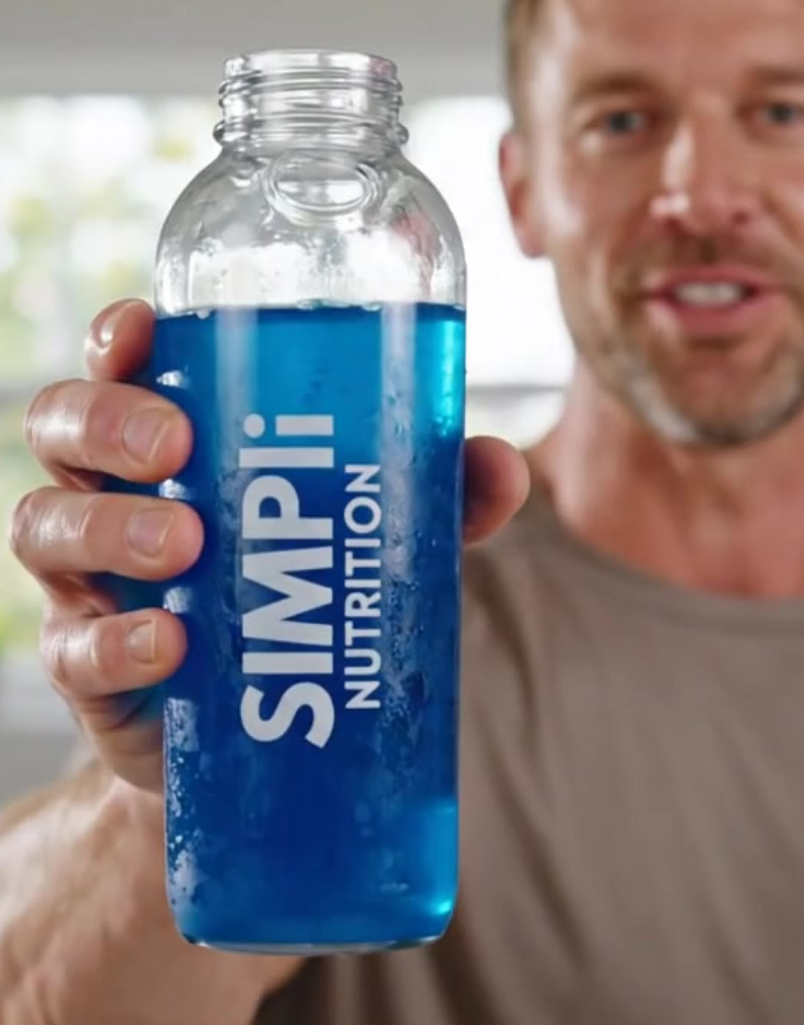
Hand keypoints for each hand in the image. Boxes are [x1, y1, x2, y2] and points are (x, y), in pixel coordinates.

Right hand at [9, 298, 528, 791]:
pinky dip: (116, 642)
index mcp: (181, 446)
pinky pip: (74, 649)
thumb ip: (436, 493)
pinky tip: (166, 644)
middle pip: (65, 429)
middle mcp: (121, 498)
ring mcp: (97, 584)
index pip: (126, 369)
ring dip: (108, 526)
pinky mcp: (96, 669)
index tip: (147, 325)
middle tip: (175, 444)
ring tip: (183, 543)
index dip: (120, 337)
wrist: (268, 733)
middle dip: (106, 420)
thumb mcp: (375, 535)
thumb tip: (503, 465)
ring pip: (45, 525)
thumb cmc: (312, 599)